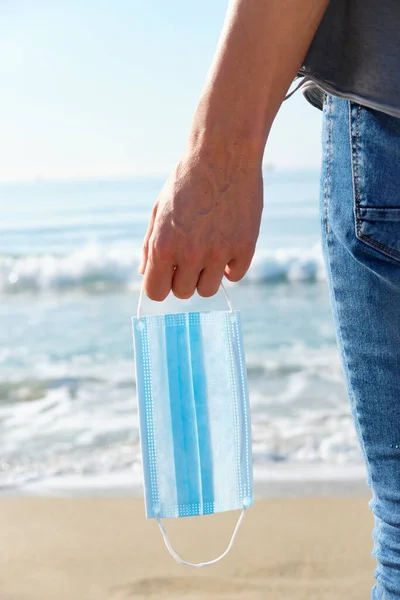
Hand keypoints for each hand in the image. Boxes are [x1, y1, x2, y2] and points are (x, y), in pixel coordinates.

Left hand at [140, 152, 262, 300]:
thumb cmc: (186, 181)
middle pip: (183, 293)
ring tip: (209, 249)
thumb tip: (145, 273)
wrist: (223, 154)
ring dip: (207, 275)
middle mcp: (190, 254)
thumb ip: (149, 245)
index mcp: (163, 246)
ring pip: (208, 290)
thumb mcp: (159, 210)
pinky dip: (231, 265)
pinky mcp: (245, 248)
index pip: (156, 293)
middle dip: (184, 277)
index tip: (168, 274)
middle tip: (190, 253)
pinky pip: (235, 275)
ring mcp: (219, 253)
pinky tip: (228, 243)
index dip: (161, 285)